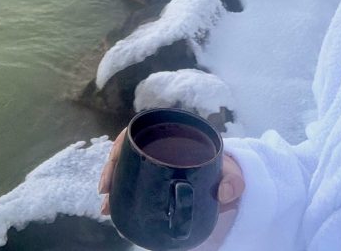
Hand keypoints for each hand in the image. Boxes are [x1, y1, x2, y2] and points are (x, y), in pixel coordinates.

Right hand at [97, 129, 245, 214]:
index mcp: (174, 136)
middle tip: (105, 189)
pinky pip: (131, 185)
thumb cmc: (225, 170)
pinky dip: (120, 197)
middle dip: (111, 168)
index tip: (115, 158)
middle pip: (127, 152)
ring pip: (125, 170)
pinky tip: (112, 210)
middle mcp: (159, 149)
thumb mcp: (232, 172)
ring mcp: (153, 166)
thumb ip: (234, 180)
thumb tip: (223, 193)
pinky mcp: (152, 183)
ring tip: (106, 205)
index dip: (124, 143)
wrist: (227, 183)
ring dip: (113, 185)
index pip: (141, 130)